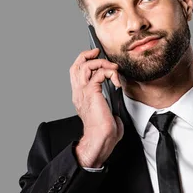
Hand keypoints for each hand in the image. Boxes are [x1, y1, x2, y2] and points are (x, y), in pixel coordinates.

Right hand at [69, 48, 123, 166]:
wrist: (100, 139)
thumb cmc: (104, 132)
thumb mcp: (106, 112)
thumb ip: (109, 103)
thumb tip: (117, 99)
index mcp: (80, 97)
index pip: (76, 73)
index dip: (84, 62)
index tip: (96, 57)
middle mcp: (79, 92)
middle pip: (76, 65)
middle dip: (87, 55)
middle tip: (98, 53)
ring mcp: (83, 92)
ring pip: (85, 65)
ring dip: (101, 63)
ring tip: (112, 68)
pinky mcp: (92, 92)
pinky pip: (99, 73)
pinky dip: (110, 72)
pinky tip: (116, 80)